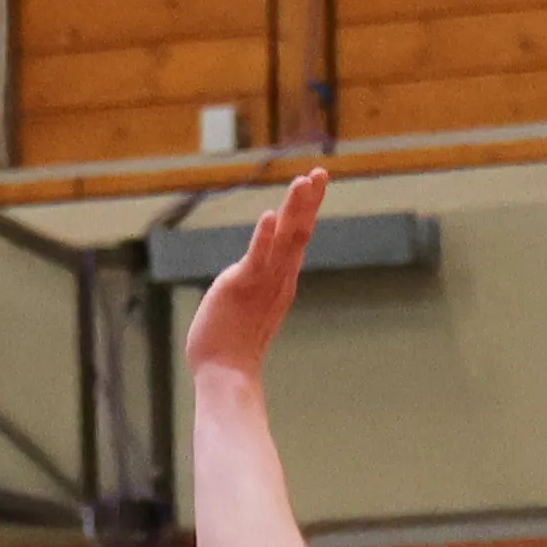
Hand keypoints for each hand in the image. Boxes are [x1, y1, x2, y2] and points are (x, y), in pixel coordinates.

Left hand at [182, 167, 328, 386]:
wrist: (226, 374)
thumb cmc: (232, 348)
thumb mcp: (250, 309)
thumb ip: (253, 290)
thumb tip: (248, 281)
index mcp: (280, 281)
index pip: (296, 239)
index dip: (306, 210)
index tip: (313, 184)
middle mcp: (278, 278)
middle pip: (299, 232)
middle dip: (309, 201)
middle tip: (320, 172)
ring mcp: (262, 281)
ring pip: (285, 238)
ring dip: (295, 208)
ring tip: (305, 181)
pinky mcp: (241, 286)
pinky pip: (257, 258)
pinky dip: (264, 237)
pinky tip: (270, 216)